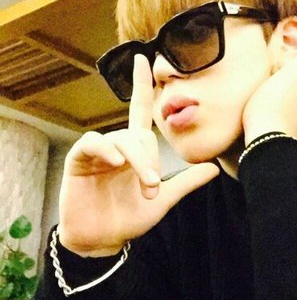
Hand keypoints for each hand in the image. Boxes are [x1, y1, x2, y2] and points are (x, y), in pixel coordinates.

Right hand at [58, 54, 218, 255]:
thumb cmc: (129, 218)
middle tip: (153, 186)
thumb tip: (215, 169)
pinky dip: (104, 149)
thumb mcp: (164, 200)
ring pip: (119, 140)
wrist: (103, 240)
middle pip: (136, 135)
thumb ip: (186, 182)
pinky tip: (115, 161)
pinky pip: (91, 144)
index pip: (139, 111)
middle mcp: (116, 147)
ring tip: (144, 184)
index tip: (144, 59)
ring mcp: (96, 153)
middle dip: (148, 159)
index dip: (141, 86)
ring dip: (134, 160)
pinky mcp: (78, 161)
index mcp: (135, 151)